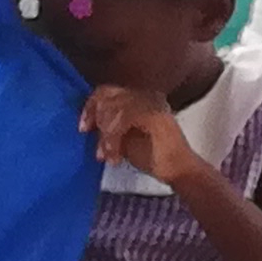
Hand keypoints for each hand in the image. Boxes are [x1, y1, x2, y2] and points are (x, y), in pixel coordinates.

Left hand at [83, 86, 206, 187]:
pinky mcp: (155, 113)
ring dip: (106, 134)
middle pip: (108, 93)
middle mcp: (146, 93)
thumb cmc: (152, 156)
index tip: (83, 127)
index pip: (108, 90)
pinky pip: (123, 118)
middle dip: (96, 120)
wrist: (177, 170)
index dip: (91, 106)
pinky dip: (114, 139)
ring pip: (114, 107)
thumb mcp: (121, 136)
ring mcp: (152, 101)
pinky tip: (115, 155)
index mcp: (139, 95)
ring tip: (109, 154)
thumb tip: (90, 119)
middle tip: (98, 146)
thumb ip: (108, 123)